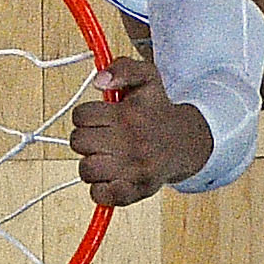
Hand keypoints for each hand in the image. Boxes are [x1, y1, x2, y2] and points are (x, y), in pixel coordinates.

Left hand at [68, 57, 214, 205]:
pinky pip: (100, 195)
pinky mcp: (135, 192)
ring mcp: (134, 171)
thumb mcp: (146, 77)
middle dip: (86, 139)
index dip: (86, 116)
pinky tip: (110, 176)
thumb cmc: (156, 110)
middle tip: (102, 137)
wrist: (185, 143)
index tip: (99, 118)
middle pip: (78, 142)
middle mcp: (132, 144)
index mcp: (128, 116)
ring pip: (86, 170)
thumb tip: (99, 81)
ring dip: (91, 163)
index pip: (81, 116)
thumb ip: (122, 68)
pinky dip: (100, 189)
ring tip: (106, 157)